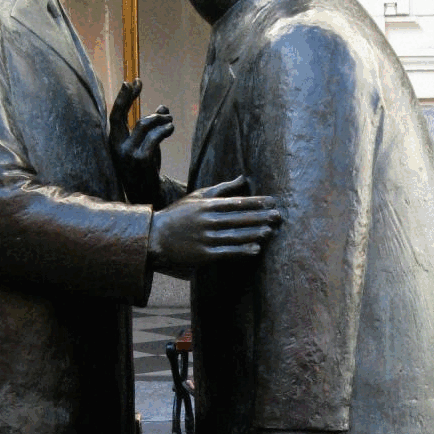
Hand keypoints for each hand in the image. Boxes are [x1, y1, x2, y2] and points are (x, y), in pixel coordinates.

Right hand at [109, 78, 173, 205]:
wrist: (147, 195)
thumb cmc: (145, 168)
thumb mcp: (147, 145)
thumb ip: (152, 127)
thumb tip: (163, 107)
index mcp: (114, 143)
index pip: (114, 115)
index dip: (122, 98)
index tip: (131, 82)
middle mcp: (116, 147)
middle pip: (120, 115)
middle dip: (127, 97)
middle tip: (137, 82)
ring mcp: (128, 153)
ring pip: (143, 124)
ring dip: (159, 118)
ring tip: (169, 119)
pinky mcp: (141, 159)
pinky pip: (154, 137)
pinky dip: (164, 129)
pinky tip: (170, 128)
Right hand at [148, 176, 280, 273]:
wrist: (155, 236)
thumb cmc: (179, 215)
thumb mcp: (198, 197)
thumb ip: (222, 189)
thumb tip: (243, 178)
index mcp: (207, 206)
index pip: (236, 203)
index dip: (255, 202)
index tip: (272, 201)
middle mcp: (208, 221)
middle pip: (239, 219)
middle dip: (260, 217)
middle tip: (278, 216)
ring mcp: (206, 238)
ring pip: (235, 235)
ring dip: (254, 233)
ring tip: (271, 231)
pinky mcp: (204, 255)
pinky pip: (227, 252)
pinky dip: (242, 250)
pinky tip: (256, 249)